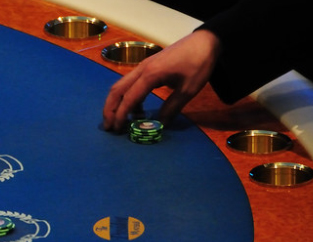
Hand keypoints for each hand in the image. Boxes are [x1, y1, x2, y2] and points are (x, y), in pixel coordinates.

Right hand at [102, 30, 220, 130]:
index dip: (121, 115)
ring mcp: (142, 67)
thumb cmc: (198, 63)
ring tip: (119, 121)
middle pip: (116, 90)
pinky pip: (130, 83)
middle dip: (109, 109)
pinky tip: (136, 110)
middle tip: (108, 127)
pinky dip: (128, 98)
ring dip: (116, 103)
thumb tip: (160, 125)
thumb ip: (172, 108)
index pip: (129, 98)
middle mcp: (141, 70)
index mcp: (151, 75)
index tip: (117, 129)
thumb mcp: (188, 89)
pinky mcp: (147, 67)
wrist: (204, 41)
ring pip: (121, 86)